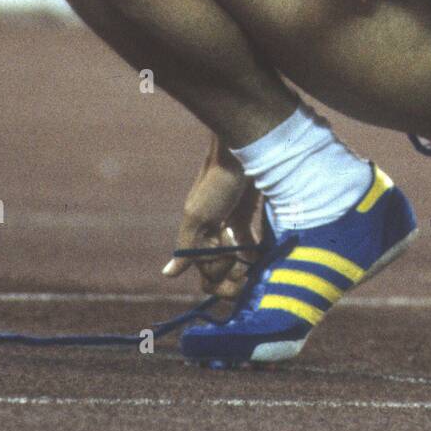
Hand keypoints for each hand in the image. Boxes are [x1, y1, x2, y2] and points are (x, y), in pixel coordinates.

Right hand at [162, 136, 260, 299]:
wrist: (242, 154)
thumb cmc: (216, 184)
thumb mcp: (197, 216)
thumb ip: (186, 247)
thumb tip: (167, 275)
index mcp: (197, 241)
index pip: (208, 277)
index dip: (221, 274)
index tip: (233, 260)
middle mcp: (212, 239)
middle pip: (223, 273)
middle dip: (234, 271)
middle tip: (244, 258)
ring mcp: (230, 230)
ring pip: (237, 263)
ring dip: (246, 264)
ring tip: (255, 253)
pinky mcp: (246, 219)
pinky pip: (250, 246)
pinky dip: (256, 253)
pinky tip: (264, 251)